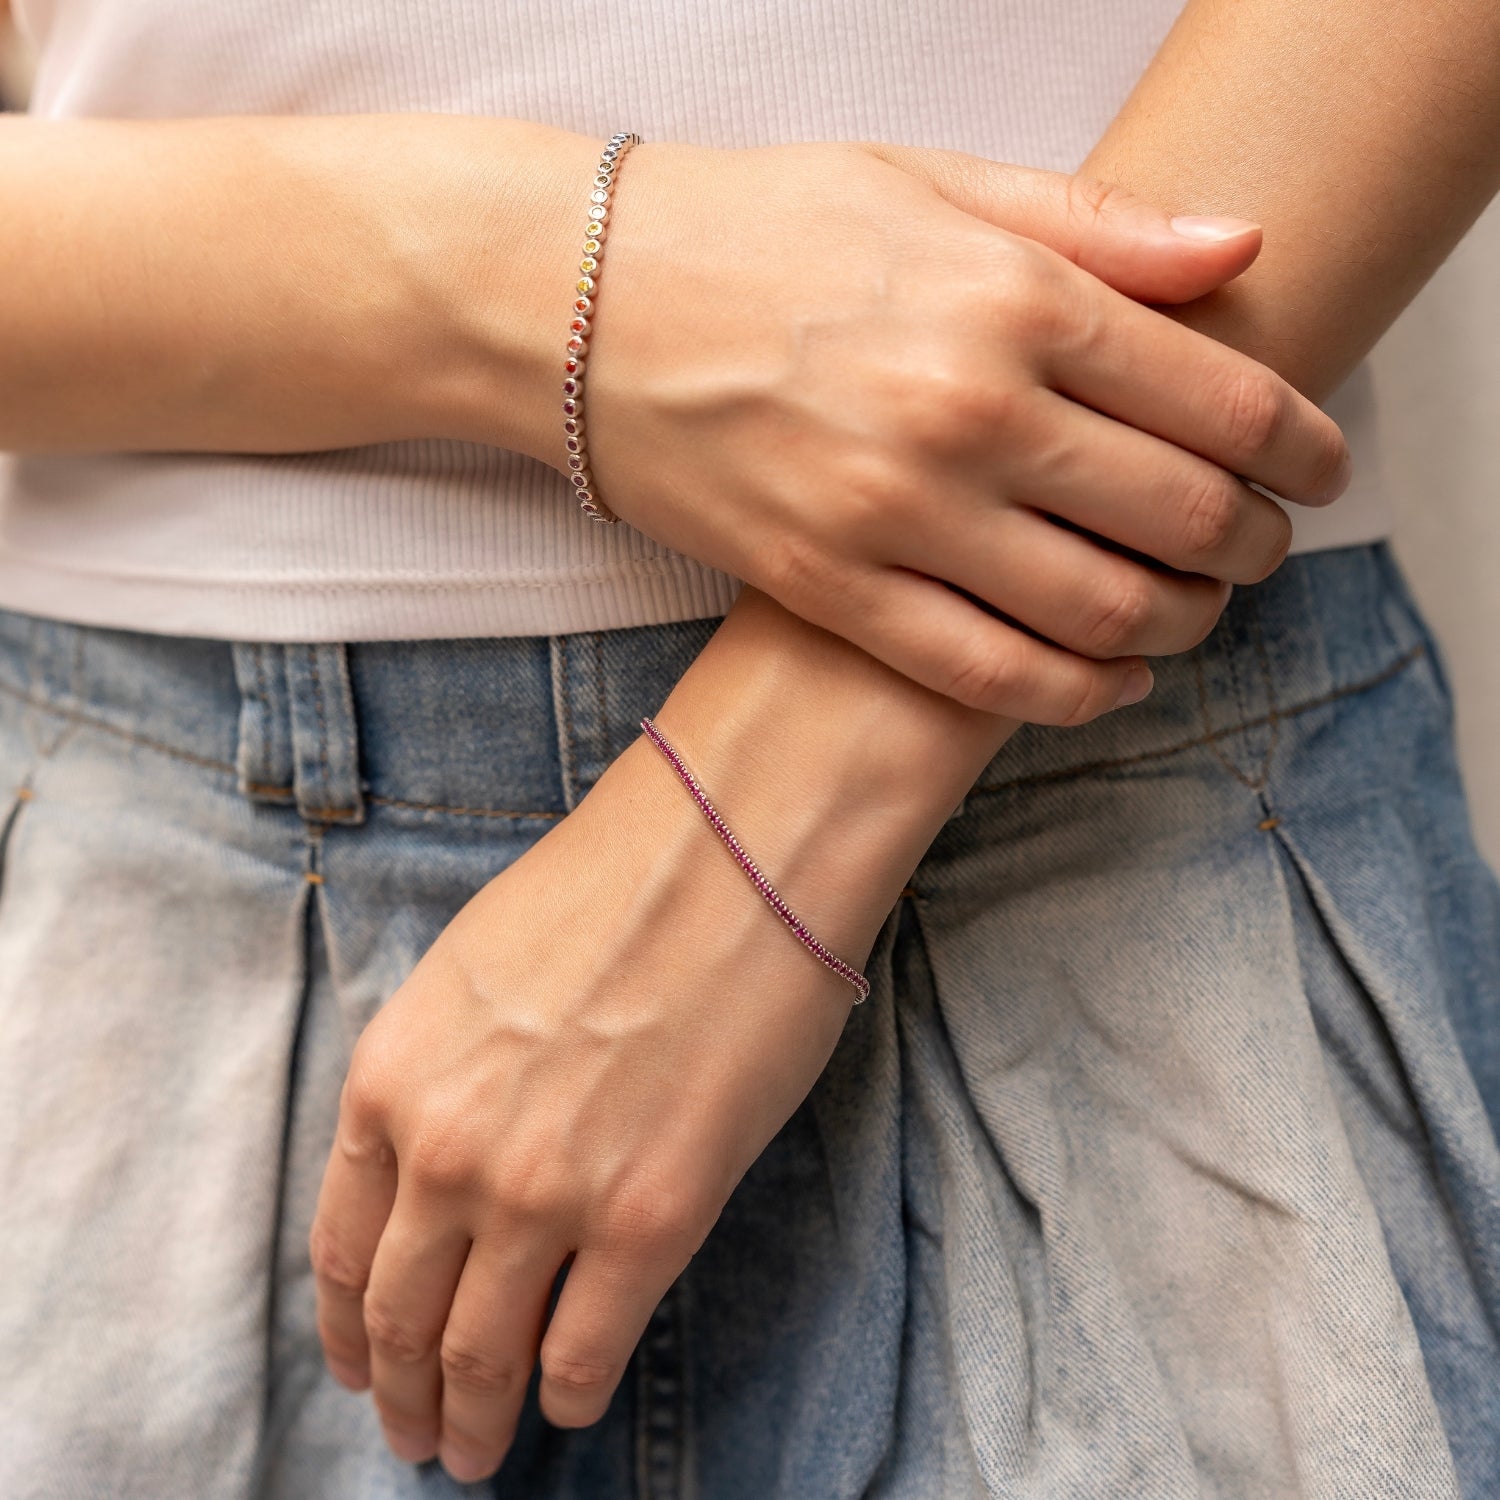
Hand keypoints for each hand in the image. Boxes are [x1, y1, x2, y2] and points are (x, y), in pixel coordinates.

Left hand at [307, 728, 866, 1483]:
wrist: (731, 850)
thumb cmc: (611, 888)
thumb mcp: (471, 972)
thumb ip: (438, 1078)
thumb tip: (446, 1169)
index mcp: (392, 1080)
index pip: (340, 1249)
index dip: (347, 1330)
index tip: (362, 1370)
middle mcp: (450, 1153)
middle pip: (404, 1318)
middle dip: (404, 1395)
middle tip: (418, 1437)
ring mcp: (548, 1194)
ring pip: (484, 1355)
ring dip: (474, 1417)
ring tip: (477, 1448)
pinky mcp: (653, 1218)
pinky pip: (587, 1349)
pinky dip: (567, 1391)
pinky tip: (568, 1401)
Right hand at [563, 140, 1349, 720]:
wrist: (578, 305)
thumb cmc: (758, 231)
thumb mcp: (932, 183)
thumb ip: (1098, 227)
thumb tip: (1240, 255)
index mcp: (1011, 297)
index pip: (1221, 398)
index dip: (1303, 448)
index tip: (1321, 468)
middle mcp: (967, 412)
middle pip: (1181, 516)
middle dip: (1255, 544)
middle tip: (1264, 545)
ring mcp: (895, 513)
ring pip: (1101, 611)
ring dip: (1181, 624)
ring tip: (1193, 610)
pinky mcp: (830, 589)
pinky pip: (987, 673)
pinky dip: (1076, 691)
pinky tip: (1109, 678)